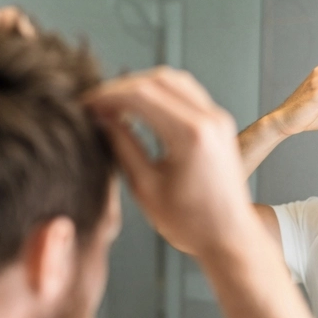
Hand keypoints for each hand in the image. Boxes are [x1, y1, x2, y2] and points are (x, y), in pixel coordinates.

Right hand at [85, 67, 255, 257]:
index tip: (87, 105)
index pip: (142, 94)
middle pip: (158, 79)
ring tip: (115, 105)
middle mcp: (209, 119)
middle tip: (97, 103)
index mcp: (191, 135)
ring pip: (174, 80)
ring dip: (141, 86)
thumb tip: (102, 120)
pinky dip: (161, 93)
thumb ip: (122, 147)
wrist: (230, 238)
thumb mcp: (146, 188)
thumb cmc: (190, 223)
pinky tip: (140, 109)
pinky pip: (187, 93)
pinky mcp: (220, 124)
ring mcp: (218, 118)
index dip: (108, 95)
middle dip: (122, 87)